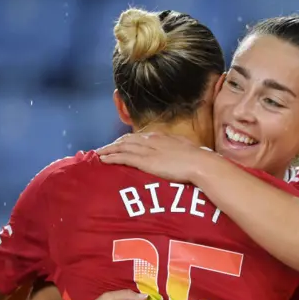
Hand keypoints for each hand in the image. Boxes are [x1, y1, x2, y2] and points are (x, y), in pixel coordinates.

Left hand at [96, 133, 213, 181]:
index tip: (118, 144)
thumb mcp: (184, 148)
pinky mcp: (145, 161)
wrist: (200, 163)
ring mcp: (147, 150)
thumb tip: (173, 152)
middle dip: (114, 144)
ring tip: (98, 154)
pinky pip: (123, 157)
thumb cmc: (197, 159)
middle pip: (127, 140)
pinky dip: (111, 157)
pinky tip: (103, 159)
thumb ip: (175, 148)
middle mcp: (151, 140)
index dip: (126, 140)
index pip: (138, 137)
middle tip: (103, 149)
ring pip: (122, 147)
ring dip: (108, 150)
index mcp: (161, 137)